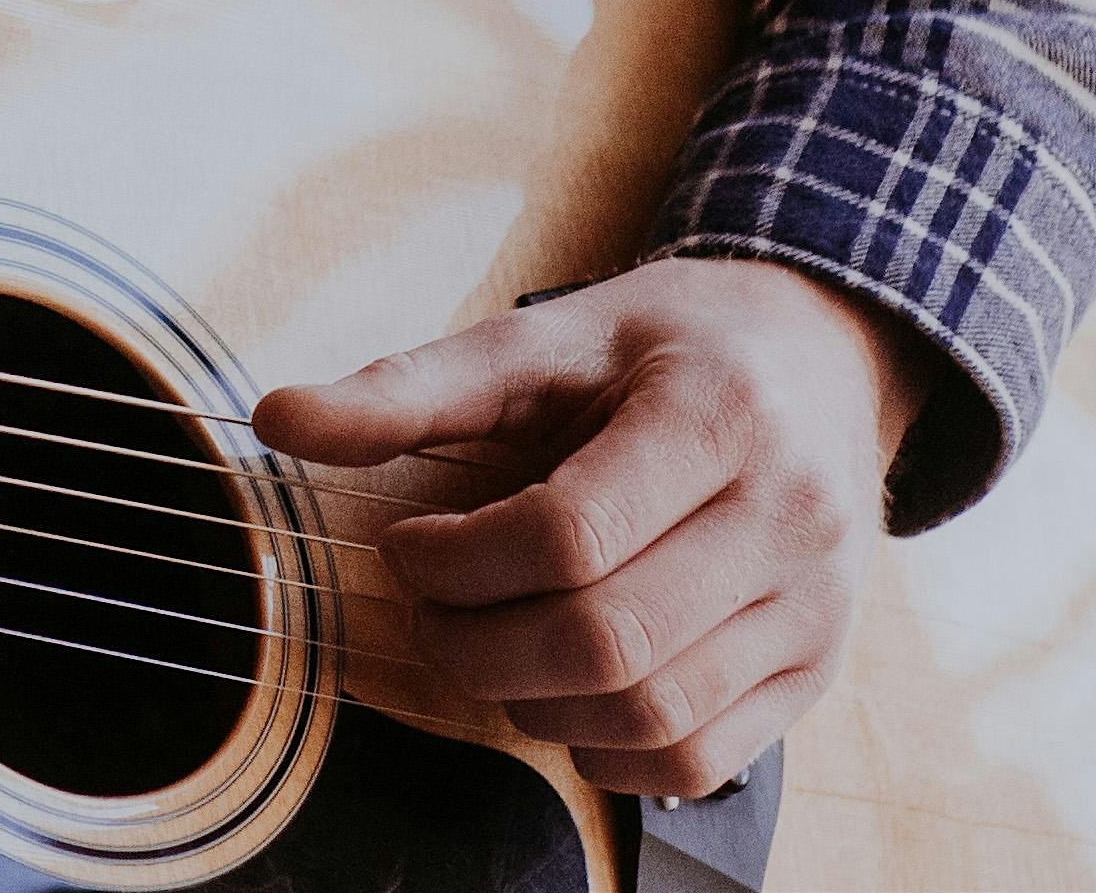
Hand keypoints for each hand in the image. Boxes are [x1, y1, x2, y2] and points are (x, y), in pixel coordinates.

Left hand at [247, 255, 917, 800]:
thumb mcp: (541, 336)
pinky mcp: (815, 670)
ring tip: (490, 643)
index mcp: (714, 417)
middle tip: (431, 610)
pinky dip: (606, 749)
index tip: (405, 543)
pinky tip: (561, 691)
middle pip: (607, 639)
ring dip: (533, 702)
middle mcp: (787, 519)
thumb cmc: (663, 346)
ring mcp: (812, 606)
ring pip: (652, 715)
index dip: (457, 562)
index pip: (570, 535)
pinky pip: (700, 757)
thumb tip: (275, 420)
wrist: (820, 355)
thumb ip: (409, 387)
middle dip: (478, 645)